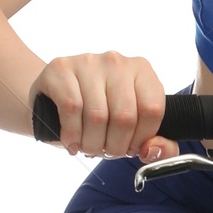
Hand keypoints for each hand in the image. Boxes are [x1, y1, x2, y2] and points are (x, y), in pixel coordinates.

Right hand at [31, 53, 172, 159]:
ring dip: (92, 144)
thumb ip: (159, 145)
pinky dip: (72, 134)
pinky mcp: (61, 67)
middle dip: (115, 146)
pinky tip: (71, 140)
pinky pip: (71, 108)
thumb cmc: (98, 114)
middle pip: (125, 117)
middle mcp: (117, 62)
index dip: (141, 138)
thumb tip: (152, 150)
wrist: (54, 98)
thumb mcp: (133, 130)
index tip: (129, 147)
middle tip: (105, 151)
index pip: (152, 110)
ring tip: (88, 146)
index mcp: (142, 71)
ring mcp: (88, 62)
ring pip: (97, 116)